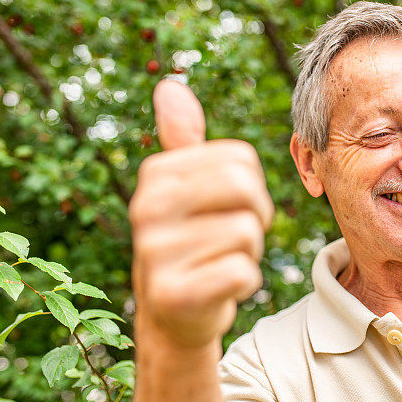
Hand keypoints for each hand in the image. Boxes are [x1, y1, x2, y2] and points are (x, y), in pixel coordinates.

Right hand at [129, 79, 273, 347]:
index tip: (228, 208)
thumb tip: (169, 86)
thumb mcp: (183, 188)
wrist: (174, 314)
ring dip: (248, 253)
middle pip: (245, 189)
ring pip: (248, 233)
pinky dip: (243, 282)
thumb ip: (182, 139)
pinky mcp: (172, 294)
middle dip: (255, 216)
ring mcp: (154, 252)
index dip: (251, 187)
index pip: (241, 159)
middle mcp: (145, 207)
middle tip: (233, 237)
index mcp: (155, 174)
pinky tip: (218, 287)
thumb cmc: (190, 240)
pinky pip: (242, 271)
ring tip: (219, 262)